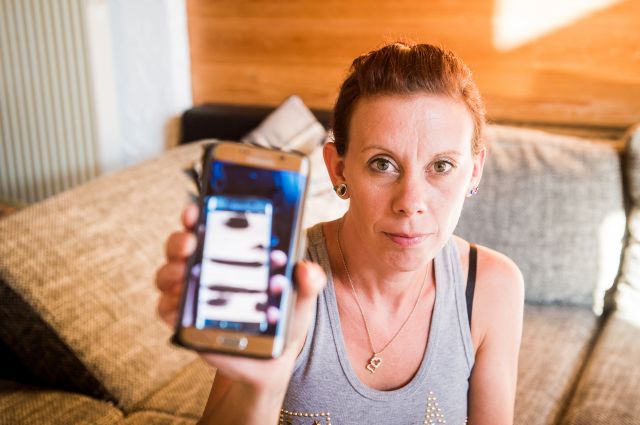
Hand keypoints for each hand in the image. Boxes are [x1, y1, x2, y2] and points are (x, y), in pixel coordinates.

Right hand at [155, 204, 325, 393]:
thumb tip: (307, 270)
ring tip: (184, 274)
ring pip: (167, 275)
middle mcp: (206, 267)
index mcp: (231, 253)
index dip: (195, 215)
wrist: (273, 357)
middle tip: (190, 243)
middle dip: (179, 240)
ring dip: (171, 272)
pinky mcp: (185, 321)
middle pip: (179, 246)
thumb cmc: (283, 317)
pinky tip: (180, 303)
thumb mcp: (300, 296)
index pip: (206, 225)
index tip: (196, 209)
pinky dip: (169, 304)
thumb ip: (308, 282)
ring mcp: (192, 293)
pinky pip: (166, 309)